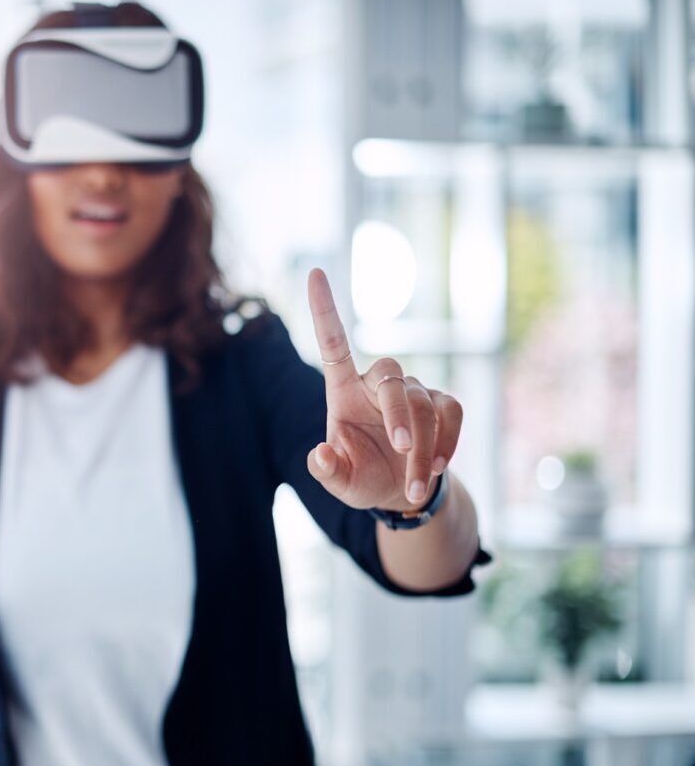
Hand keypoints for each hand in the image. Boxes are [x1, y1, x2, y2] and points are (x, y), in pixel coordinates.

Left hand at [305, 268, 462, 510]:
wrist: (400, 493)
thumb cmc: (361, 478)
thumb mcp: (339, 482)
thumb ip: (326, 470)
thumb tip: (319, 455)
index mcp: (343, 390)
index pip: (332, 343)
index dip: (324, 310)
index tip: (314, 272)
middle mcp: (375, 383)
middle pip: (391, 379)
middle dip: (399, 414)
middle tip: (400, 450)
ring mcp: (411, 391)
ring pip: (424, 403)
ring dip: (422, 446)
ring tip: (412, 483)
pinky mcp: (441, 403)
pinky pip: (451, 412)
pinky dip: (446, 441)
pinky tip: (434, 467)